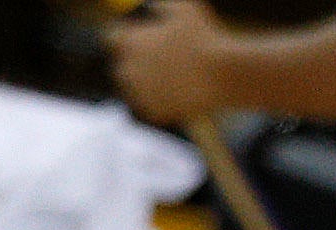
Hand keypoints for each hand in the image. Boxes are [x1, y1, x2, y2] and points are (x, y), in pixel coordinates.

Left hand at [109, 0, 238, 126]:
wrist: (223, 73)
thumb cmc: (204, 35)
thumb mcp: (181, 7)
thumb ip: (159, 6)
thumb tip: (150, 8)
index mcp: (128, 42)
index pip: (112, 39)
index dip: (127, 39)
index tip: (139, 40)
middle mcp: (128, 70)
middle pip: (120, 68)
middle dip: (134, 65)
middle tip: (155, 64)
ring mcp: (140, 94)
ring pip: (134, 91)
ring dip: (145, 86)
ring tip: (167, 81)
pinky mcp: (154, 113)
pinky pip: (150, 109)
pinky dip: (160, 104)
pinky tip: (175, 96)